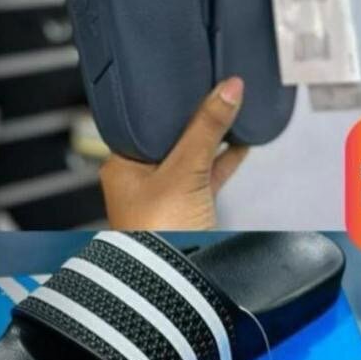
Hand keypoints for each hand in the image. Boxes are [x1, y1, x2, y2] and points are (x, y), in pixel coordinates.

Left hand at [100, 77, 248, 229]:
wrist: (172, 281)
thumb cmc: (158, 233)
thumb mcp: (185, 170)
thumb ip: (207, 128)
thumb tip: (227, 90)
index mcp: (121, 163)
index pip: (146, 119)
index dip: (169, 99)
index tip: (192, 78)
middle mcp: (140, 177)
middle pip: (171, 135)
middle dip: (196, 117)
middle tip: (215, 90)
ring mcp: (165, 194)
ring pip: (192, 155)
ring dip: (212, 138)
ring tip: (232, 112)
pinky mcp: (189, 208)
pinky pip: (207, 175)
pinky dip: (223, 160)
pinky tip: (239, 146)